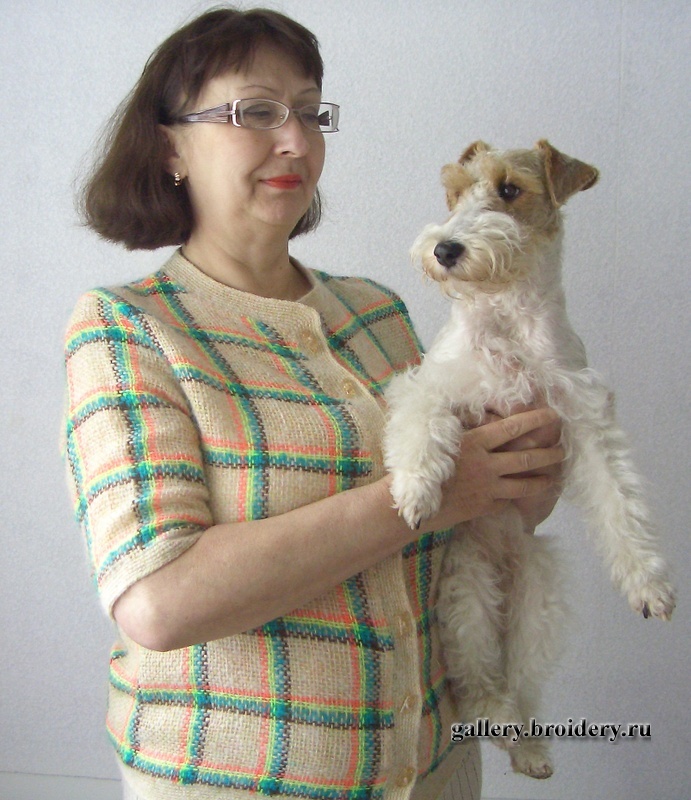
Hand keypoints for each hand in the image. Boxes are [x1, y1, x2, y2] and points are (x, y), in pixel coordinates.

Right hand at [425, 407, 564, 531]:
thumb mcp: (441, 440)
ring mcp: (487, 488)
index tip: (552, 414)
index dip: (535, 420)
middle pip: (526, 458)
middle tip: (564, 450)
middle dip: (549, 453)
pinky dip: (517, 498)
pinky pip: (507, 501)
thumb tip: (482, 418)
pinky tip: (525, 496)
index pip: (512, 428)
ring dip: (542, 480)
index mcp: (475, 442)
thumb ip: (465, 431)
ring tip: (553, 477)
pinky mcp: (484, 507)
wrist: (411, 502)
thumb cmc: (421, 465)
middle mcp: (486, 464)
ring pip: (524, 484)